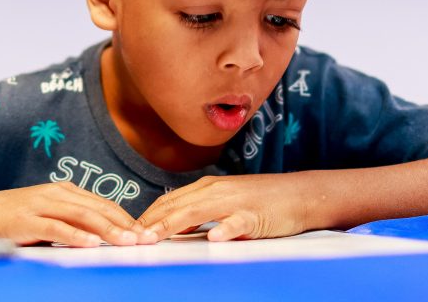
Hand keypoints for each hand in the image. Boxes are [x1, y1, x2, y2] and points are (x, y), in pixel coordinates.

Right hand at [0, 182, 142, 246]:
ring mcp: (41, 204)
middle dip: (125, 224)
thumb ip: (71, 219)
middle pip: (98, 208)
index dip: (126, 218)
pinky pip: (55, 227)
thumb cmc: (14, 216)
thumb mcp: (47, 213)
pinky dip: (75, 235)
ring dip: (108, 230)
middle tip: (146, 238)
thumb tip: (102, 234)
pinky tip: (91, 244)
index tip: (145, 232)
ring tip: (127, 241)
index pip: (103, 204)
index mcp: (65, 191)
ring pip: (82, 216)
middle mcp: (57, 193)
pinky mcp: (26, 220)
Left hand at [137, 174, 307, 241]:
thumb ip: (201, 213)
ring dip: (173, 224)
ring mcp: (235, 201)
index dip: (148, 216)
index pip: (169, 201)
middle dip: (152, 222)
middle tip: (131, 238)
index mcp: (206, 188)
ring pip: (199, 211)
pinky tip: (214, 237)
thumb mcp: (225, 204)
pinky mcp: (256, 215)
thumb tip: (174, 227)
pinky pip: (238, 222)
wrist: (299, 195)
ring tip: (155, 237)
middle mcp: (216, 190)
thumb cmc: (261, 202)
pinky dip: (226, 229)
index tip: (128, 231)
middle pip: (177, 205)